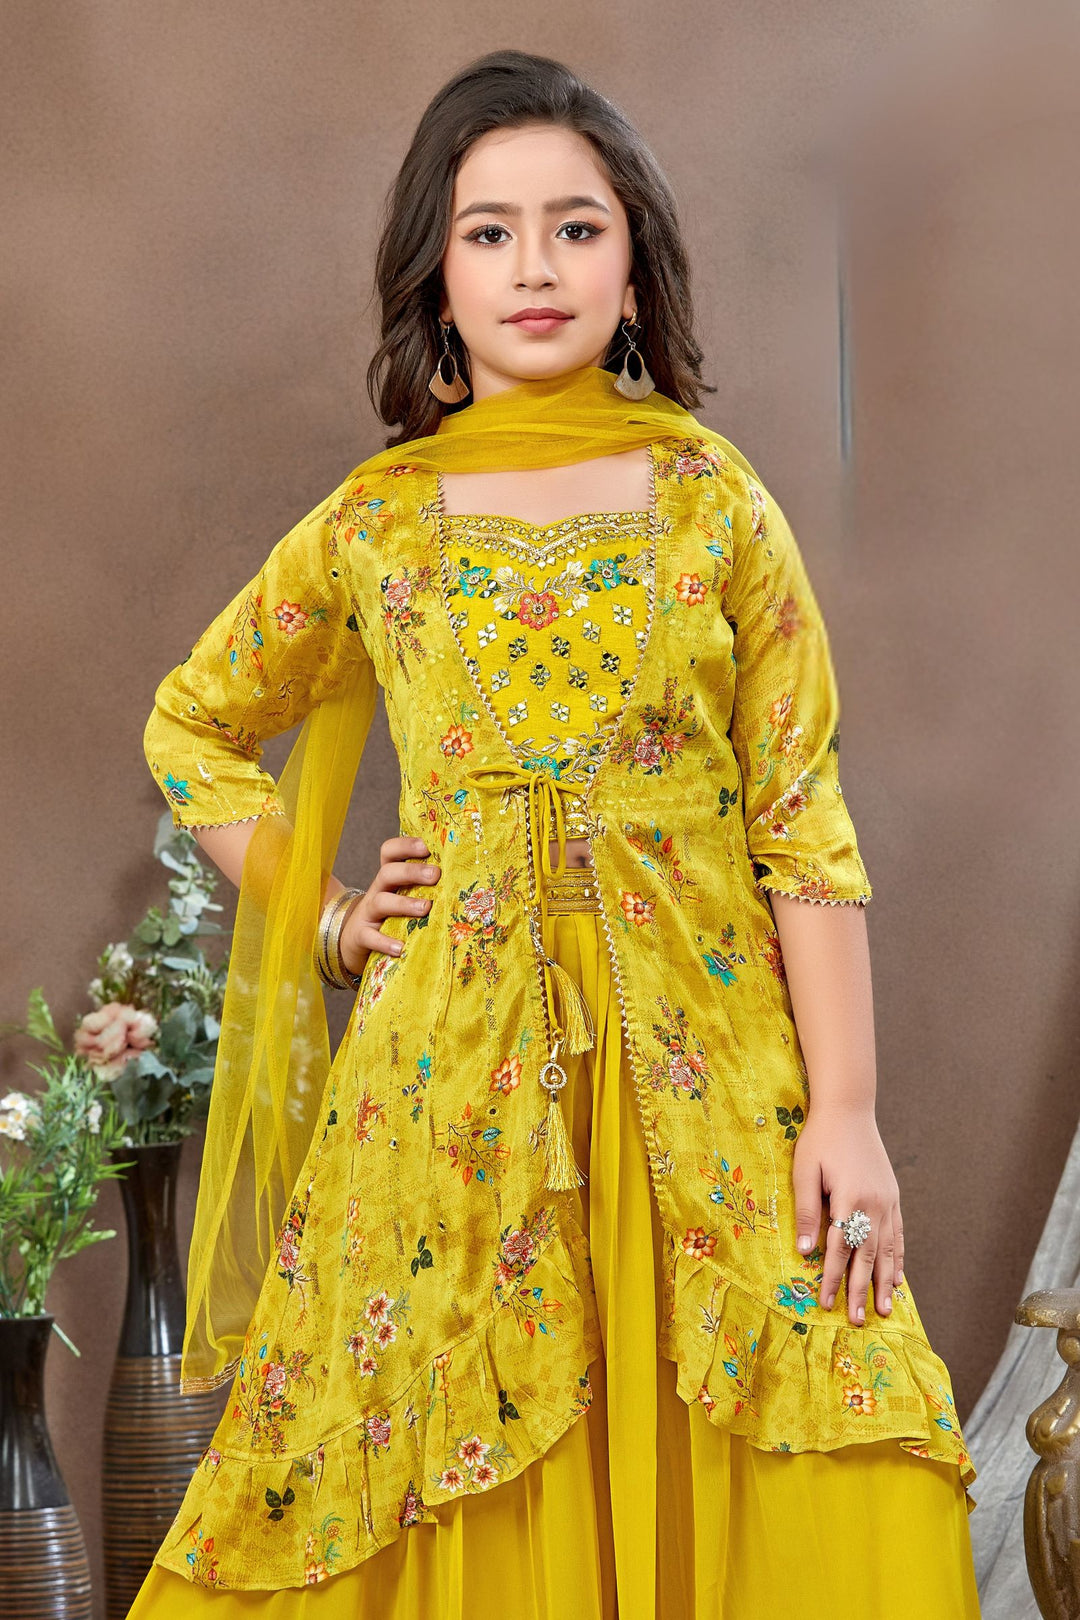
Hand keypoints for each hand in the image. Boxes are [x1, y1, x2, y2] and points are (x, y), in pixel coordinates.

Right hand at [339, 836, 440, 976]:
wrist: (356, 939)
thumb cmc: (391, 914)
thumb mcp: (403, 894)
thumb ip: (424, 886)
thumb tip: (463, 880)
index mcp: (389, 877)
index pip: (390, 852)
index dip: (405, 846)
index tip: (426, 847)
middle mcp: (378, 890)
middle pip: (388, 872)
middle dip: (411, 872)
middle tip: (435, 875)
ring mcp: (368, 913)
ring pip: (381, 902)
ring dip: (403, 904)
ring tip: (425, 908)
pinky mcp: (361, 935)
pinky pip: (370, 937)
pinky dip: (384, 942)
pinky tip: (400, 948)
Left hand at [791, 1103, 903, 1326]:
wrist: (849, 1110)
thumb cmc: (820, 1140)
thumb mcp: (805, 1171)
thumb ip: (806, 1212)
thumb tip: (804, 1253)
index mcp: (850, 1198)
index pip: (840, 1249)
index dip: (833, 1278)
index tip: (827, 1303)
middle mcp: (874, 1204)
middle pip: (867, 1256)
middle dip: (861, 1290)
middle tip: (857, 1321)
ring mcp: (888, 1201)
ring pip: (888, 1250)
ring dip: (884, 1282)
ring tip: (884, 1310)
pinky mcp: (893, 1197)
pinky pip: (898, 1235)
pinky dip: (898, 1259)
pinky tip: (897, 1279)